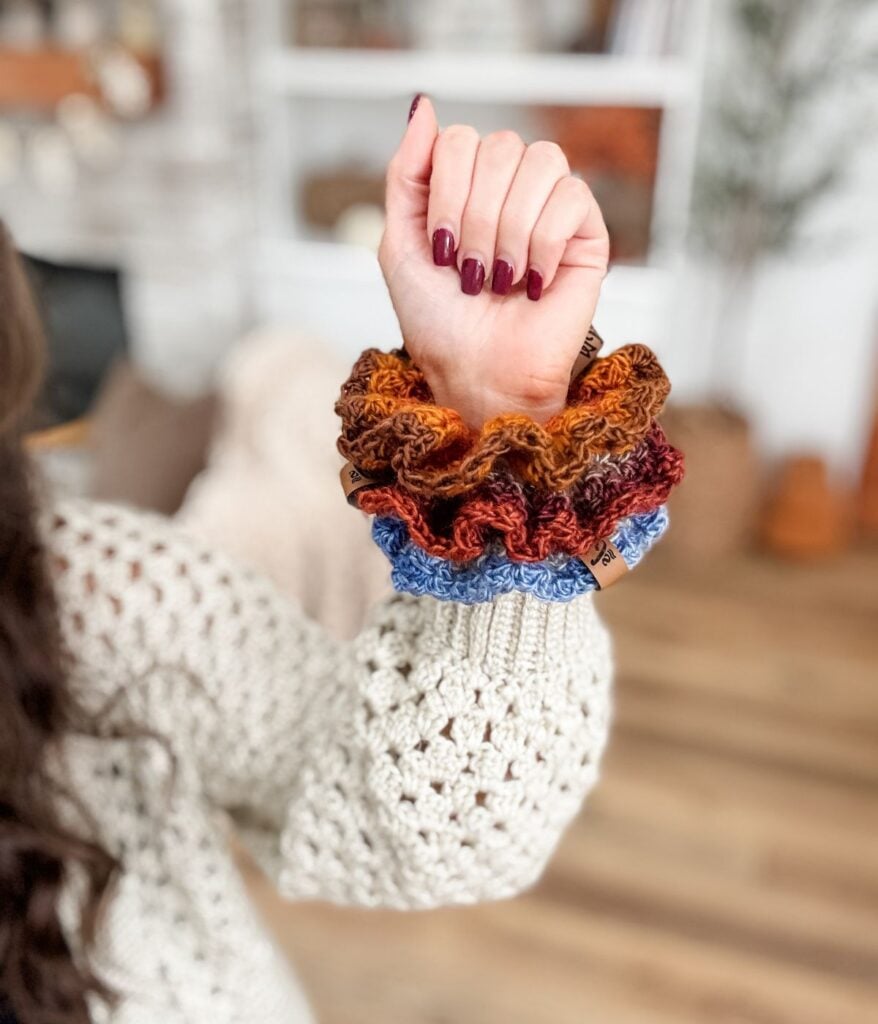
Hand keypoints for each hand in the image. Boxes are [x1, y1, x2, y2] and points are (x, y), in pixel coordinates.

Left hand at [378, 96, 609, 428]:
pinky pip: (572, 197)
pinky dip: (544, 245)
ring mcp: (551, 208)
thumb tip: (423, 104)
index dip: (447, 193)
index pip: (459, 139)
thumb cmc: (439, 323)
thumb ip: (407, 173)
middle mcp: (510, 189)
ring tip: (501, 280)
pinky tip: (534, 283)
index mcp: (467, 186)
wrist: (479, 374)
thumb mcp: (401, 243)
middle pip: (500, 145)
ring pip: (540, 161)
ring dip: (508, 230)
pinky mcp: (588, 234)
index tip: (440, 252)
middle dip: (476, 218)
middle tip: (470, 274)